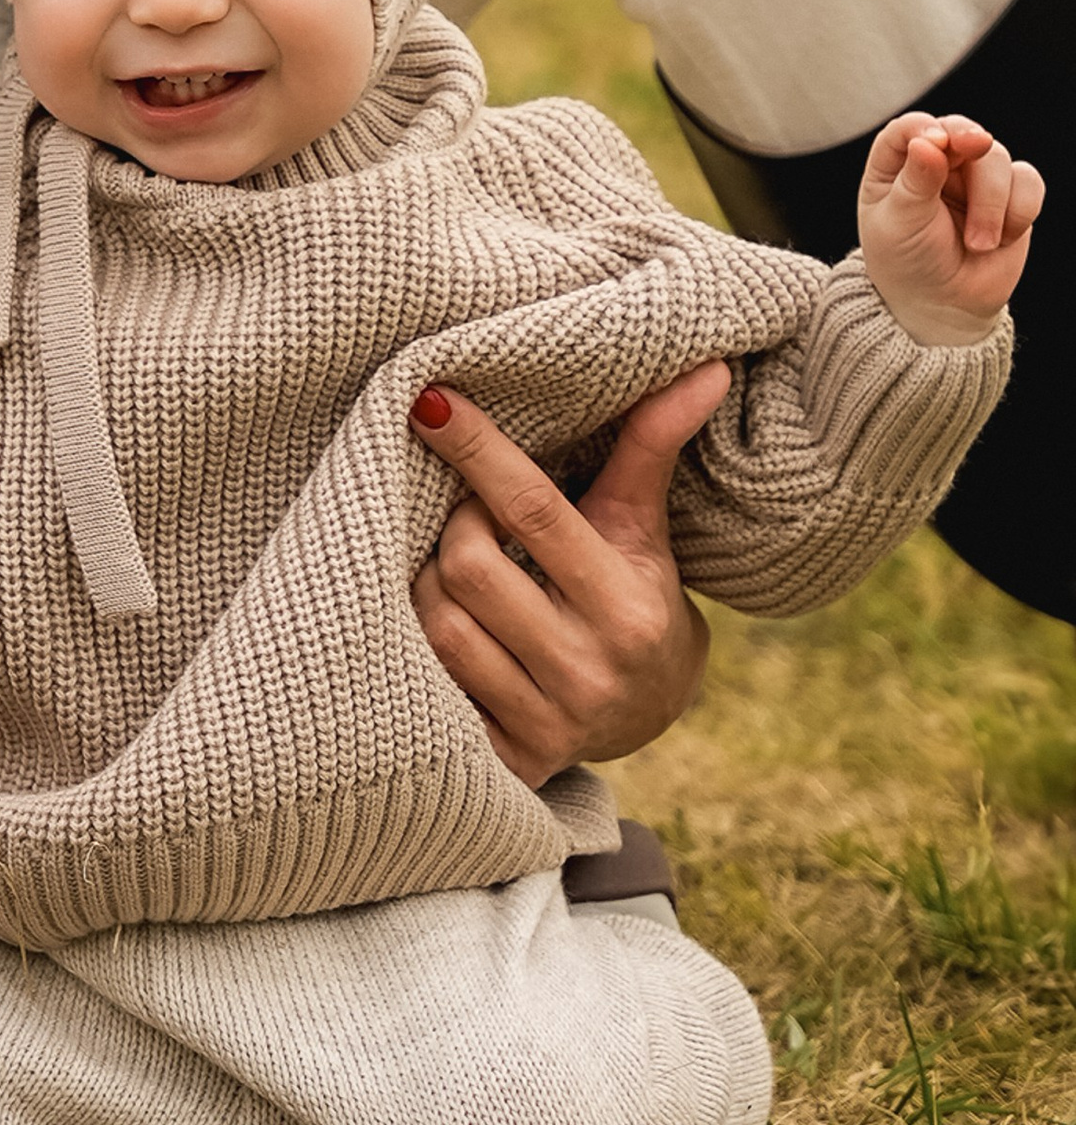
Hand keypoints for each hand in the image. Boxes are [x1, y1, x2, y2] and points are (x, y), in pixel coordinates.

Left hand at [408, 363, 726, 787]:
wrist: (646, 714)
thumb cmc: (633, 594)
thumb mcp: (642, 529)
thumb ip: (651, 448)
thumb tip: (706, 366)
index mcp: (628, 607)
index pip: (534, 511)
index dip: (477, 450)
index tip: (428, 399)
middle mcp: (590, 672)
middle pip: (468, 564)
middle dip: (455, 525)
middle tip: (469, 517)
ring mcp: (546, 722)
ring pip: (438, 622)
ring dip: (428, 580)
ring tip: (456, 569)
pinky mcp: (505, 759)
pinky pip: (427, 681)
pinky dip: (418, 638)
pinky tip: (438, 621)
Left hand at [858, 110, 1042, 346]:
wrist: (945, 304)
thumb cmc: (908, 262)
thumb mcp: (898, 224)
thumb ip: (915, 182)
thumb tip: (927, 142)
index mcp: (896, 167)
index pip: (909, 129)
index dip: (924, 128)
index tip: (937, 142)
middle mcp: (937, 164)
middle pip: (960, 132)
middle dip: (970, 142)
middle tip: (976, 146)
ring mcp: (975, 179)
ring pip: (997, 158)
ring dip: (991, 202)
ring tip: (978, 244)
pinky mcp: (1011, 197)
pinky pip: (1029, 181)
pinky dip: (1020, 209)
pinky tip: (1003, 238)